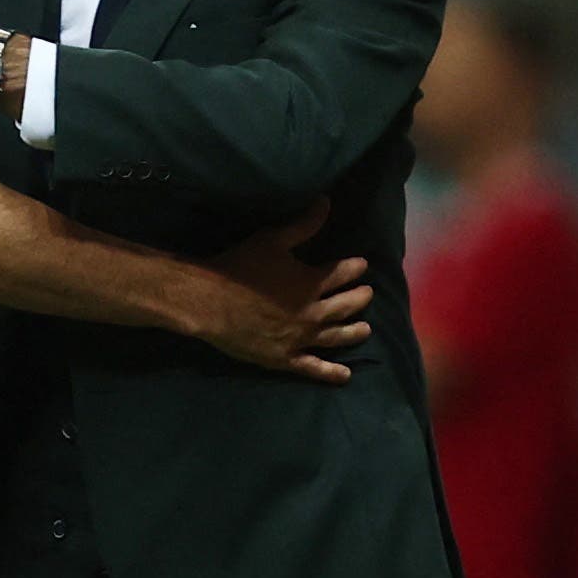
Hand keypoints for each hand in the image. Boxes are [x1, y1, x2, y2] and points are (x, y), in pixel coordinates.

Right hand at [197, 201, 372, 382]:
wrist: (210, 302)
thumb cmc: (240, 267)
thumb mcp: (272, 239)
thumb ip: (303, 225)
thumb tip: (326, 203)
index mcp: (311, 282)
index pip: (342, 273)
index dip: (354, 268)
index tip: (362, 265)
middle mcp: (313, 312)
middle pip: (346, 306)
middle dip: (360, 298)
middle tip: (367, 294)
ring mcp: (301, 338)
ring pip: (336, 336)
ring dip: (354, 331)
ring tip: (365, 329)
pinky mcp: (285, 358)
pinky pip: (314, 367)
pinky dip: (331, 372)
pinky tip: (344, 374)